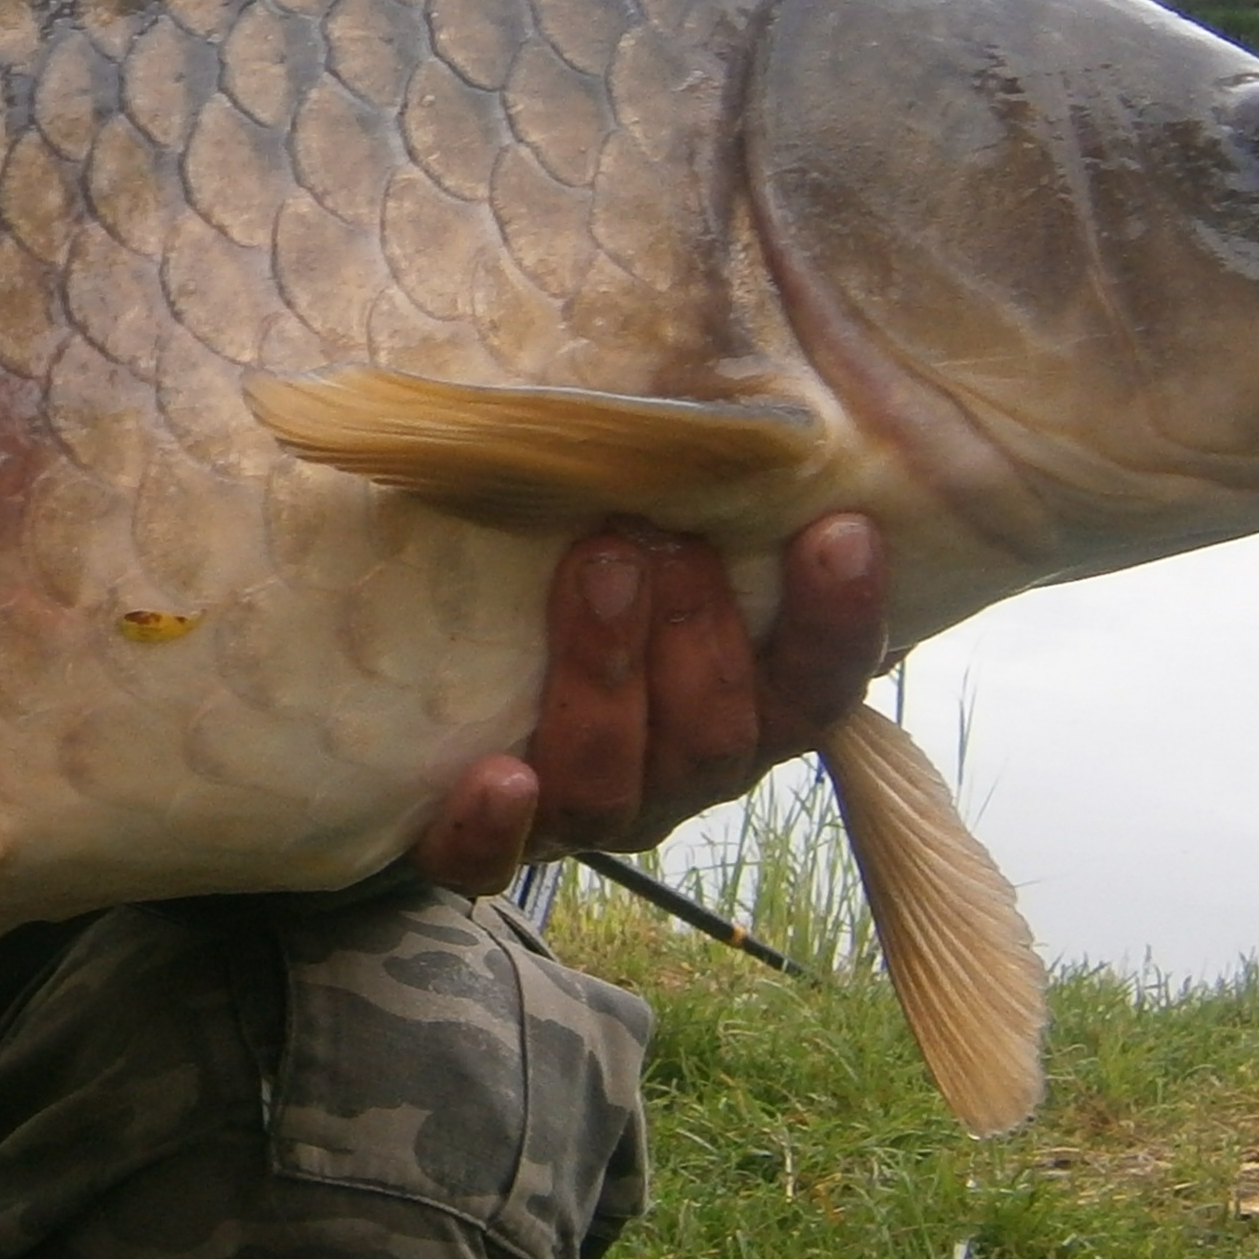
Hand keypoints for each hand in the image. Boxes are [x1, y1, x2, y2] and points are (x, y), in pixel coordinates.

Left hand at [410, 512, 888, 894]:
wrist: (416, 724)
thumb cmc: (560, 600)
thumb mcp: (639, 550)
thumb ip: (695, 504)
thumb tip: (767, 397)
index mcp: (731, 718)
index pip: (815, 691)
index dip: (838, 623)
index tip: (842, 530)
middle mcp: (667, 778)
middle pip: (717, 740)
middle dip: (700, 635)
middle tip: (669, 538)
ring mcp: (575, 820)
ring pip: (614, 783)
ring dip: (608, 676)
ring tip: (597, 565)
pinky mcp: (473, 848)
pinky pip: (488, 861)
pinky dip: (494, 826)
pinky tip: (499, 776)